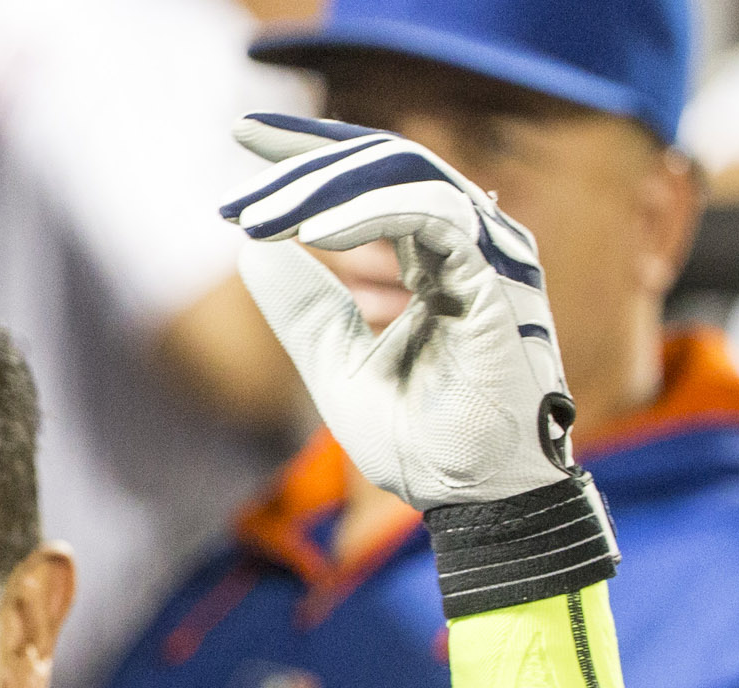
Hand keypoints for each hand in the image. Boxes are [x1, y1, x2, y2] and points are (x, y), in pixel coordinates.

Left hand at [221, 114, 572, 511]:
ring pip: (407, 176)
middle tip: (240, 158)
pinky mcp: (498, 280)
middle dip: (307, 157)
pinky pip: (434, 218)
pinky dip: (370, 214)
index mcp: (438, 255)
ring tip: (260, 212)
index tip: (242, 138)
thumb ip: (302, 303)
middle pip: (388, 161)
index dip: (309, 151)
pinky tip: (312, 235)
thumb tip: (250, 245)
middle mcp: (472, 242)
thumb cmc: (422, 438)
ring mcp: (491, 256)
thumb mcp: (336, 359)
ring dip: (324, 187)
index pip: (373, 178)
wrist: (472, 498)